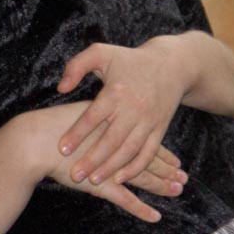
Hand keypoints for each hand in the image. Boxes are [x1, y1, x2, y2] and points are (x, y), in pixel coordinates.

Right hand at [23, 102, 184, 223]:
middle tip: (183, 178)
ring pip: (144, 178)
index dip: (162, 152)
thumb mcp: (80, 114)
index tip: (176, 160)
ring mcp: (111, 168)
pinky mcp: (101, 185)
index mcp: (116, 128)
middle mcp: (119, 147)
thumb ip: (96, 117)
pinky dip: (141, 209)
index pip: (145, 141)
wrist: (36, 141)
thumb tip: (104, 116)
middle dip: (168, 170)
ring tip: (177, 191)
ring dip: (162, 186)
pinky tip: (155, 216)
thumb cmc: (52, 126)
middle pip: (149, 160)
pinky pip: (127, 200)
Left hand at [55, 40, 189, 186]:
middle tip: (75, 174)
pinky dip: (135, 167)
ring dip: (111, 167)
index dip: (77, 134)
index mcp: (115, 92)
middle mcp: (133, 108)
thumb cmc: (130, 59)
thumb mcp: (101, 53)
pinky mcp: (160, 129)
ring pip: (128, 150)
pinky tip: (120, 179)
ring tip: (93, 181)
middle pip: (110, 139)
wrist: (172, 64)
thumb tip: (61, 88)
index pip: (93, 117)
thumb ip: (76, 66)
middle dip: (92, 159)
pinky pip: (148, 152)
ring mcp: (148, 121)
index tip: (62, 149)